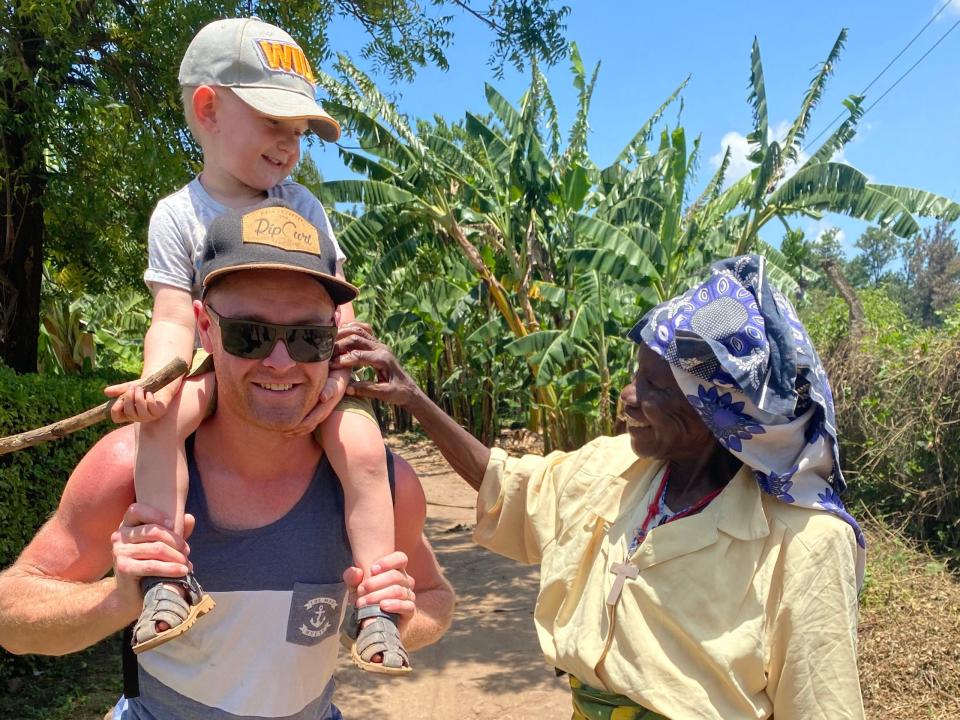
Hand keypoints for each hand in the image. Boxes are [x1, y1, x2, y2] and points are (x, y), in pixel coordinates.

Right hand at [105, 376, 180, 424]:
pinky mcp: (159, 412)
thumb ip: (118, 390)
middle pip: (128, 412)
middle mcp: (138, 416)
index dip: (115, 410)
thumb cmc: (144, 387)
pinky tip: (150, 393)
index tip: (118, 399)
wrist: (160, 383)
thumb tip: (105, 392)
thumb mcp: (129, 387)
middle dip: (129, 398)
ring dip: (139, 397)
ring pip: (140, 411)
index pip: (116, 418)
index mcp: (128, 412)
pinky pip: (152, 408)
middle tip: (132, 386)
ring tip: (141, 388)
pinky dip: (149, 399)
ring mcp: (149, 416)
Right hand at [111, 503, 194, 617]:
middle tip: (187, 551)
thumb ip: (175, 530)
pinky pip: (152, 565)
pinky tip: (183, 571)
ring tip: (187, 564)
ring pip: (156, 549)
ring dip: (177, 557)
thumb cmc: (149, 563)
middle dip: (176, 541)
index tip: (174, 524)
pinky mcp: (123, 568)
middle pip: (153, 531)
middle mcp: (119, 536)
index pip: (136, 509)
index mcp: (126, 525)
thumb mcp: (162, 544)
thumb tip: (189, 518)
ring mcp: (119, 552)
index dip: (156, 514)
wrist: (130, 594)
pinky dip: (171, 568)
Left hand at [284, 370, 347, 436]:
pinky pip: (309, 425)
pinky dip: (299, 429)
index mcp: (323, 409)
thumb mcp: (333, 384)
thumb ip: (329, 390)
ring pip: (308, 428)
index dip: (298, 426)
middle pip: (307, 427)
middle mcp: (322, 415)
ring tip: (284, 433)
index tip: (286, 427)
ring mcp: (320, 415)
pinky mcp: (318, 414)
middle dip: (295, 431)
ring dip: (296, 432)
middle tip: (281, 432)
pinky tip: (291, 428)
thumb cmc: (334, 382)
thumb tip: (323, 397)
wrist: (340, 383)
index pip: (309, 421)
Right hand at [331, 323, 418, 407]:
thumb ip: (366, 390)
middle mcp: (382, 348)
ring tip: (329, 343)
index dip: (342, 360)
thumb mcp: (384, 394)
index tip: (330, 366)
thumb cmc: (398, 393)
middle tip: (325, 354)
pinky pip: (363, 330)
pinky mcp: (378, 345)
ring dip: (343, 334)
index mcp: (383, 359)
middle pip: (356, 338)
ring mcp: (380, 344)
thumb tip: (347, 389)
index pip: (358, 355)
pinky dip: (350, 329)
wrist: (409, 389)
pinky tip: (340, 334)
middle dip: (339, 345)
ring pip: (359, 331)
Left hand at [342, 551, 415, 631]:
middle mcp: (405, 581)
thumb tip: (356, 571)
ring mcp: (409, 596)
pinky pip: (408, 606)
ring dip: (379, 596)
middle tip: (361, 590)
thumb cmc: (366, 599)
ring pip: (399, 591)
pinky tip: (383, 606)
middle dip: (376, 582)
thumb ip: (352, 577)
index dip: (388, 562)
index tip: (372, 570)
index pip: (400, 558)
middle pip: (396, 576)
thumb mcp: (356, 588)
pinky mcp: (410, 611)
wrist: (373, 622)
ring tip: (364, 602)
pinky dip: (394, 605)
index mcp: (395, 570)